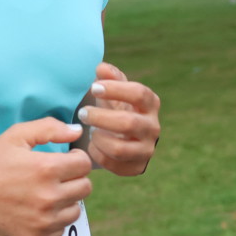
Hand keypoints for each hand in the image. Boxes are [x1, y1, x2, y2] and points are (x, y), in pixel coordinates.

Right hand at [0, 117, 92, 235]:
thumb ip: (49, 128)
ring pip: (76, 210)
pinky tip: (35, 211)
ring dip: (66, 201)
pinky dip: (53, 221)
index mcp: (47, 169)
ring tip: (44, 194)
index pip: (84, 164)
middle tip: (53, 177)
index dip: (75, 158)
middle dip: (73, 179)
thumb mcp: (16, 136)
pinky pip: (60, 230)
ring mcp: (44, 222)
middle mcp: (49, 197)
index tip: (64, 160)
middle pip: (85, 188)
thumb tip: (77, 131)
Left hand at [76, 61, 160, 176]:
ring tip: (90, 131)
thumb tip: (102, 68)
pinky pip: (114, 165)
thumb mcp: (113, 90)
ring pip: (120, 149)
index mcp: (150, 103)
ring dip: (98, 138)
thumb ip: (109, 76)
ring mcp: (147, 149)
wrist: (124, 136)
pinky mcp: (137, 167)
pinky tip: (93, 145)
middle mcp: (153, 127)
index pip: (138, 94)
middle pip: (128, 123)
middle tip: (82, 113)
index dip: (115, 89)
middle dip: (100, 117)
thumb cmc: (116, 107)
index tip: (94, 88)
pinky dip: (98, 154)